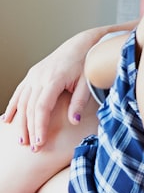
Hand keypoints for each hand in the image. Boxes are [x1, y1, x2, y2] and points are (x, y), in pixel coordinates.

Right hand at [2, 26, 115, 148]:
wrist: (81, 44)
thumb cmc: (87, 63)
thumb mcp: (88, 82)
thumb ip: (79, 102)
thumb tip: (74, 122)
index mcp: (53, 79)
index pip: (42, 108)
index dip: (39, 126)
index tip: (40, 142)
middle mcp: (39, 77)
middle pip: (29, 108)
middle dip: (29, 129)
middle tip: (31, 148)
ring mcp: (33, 75)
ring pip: (21, 102)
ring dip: (19, 122)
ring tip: (20, 140)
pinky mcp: (32, 75)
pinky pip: (19, 93)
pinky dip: (12, 107)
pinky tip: (7, 120)